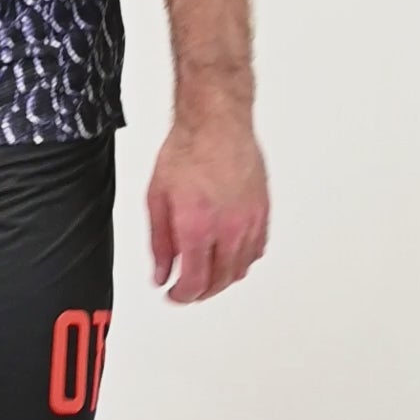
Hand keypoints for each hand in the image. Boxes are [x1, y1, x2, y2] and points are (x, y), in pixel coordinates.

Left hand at [147, 115, 269, 302]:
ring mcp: (249, 221)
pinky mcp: (263, 212)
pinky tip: (231, 255)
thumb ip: (159, 242)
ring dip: (222, 278)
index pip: (195, 282)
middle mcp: (228, 229)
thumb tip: (162, 272)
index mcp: (197, 227)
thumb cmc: (187, 151)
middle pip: (220, 281)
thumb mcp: (157, 198)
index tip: (175, 294)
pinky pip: (257, 249)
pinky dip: (243, 260)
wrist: (216, 123)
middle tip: (188, 289)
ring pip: (241, 269)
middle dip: (201, 291)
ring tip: (207, 273)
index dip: (182, 296)